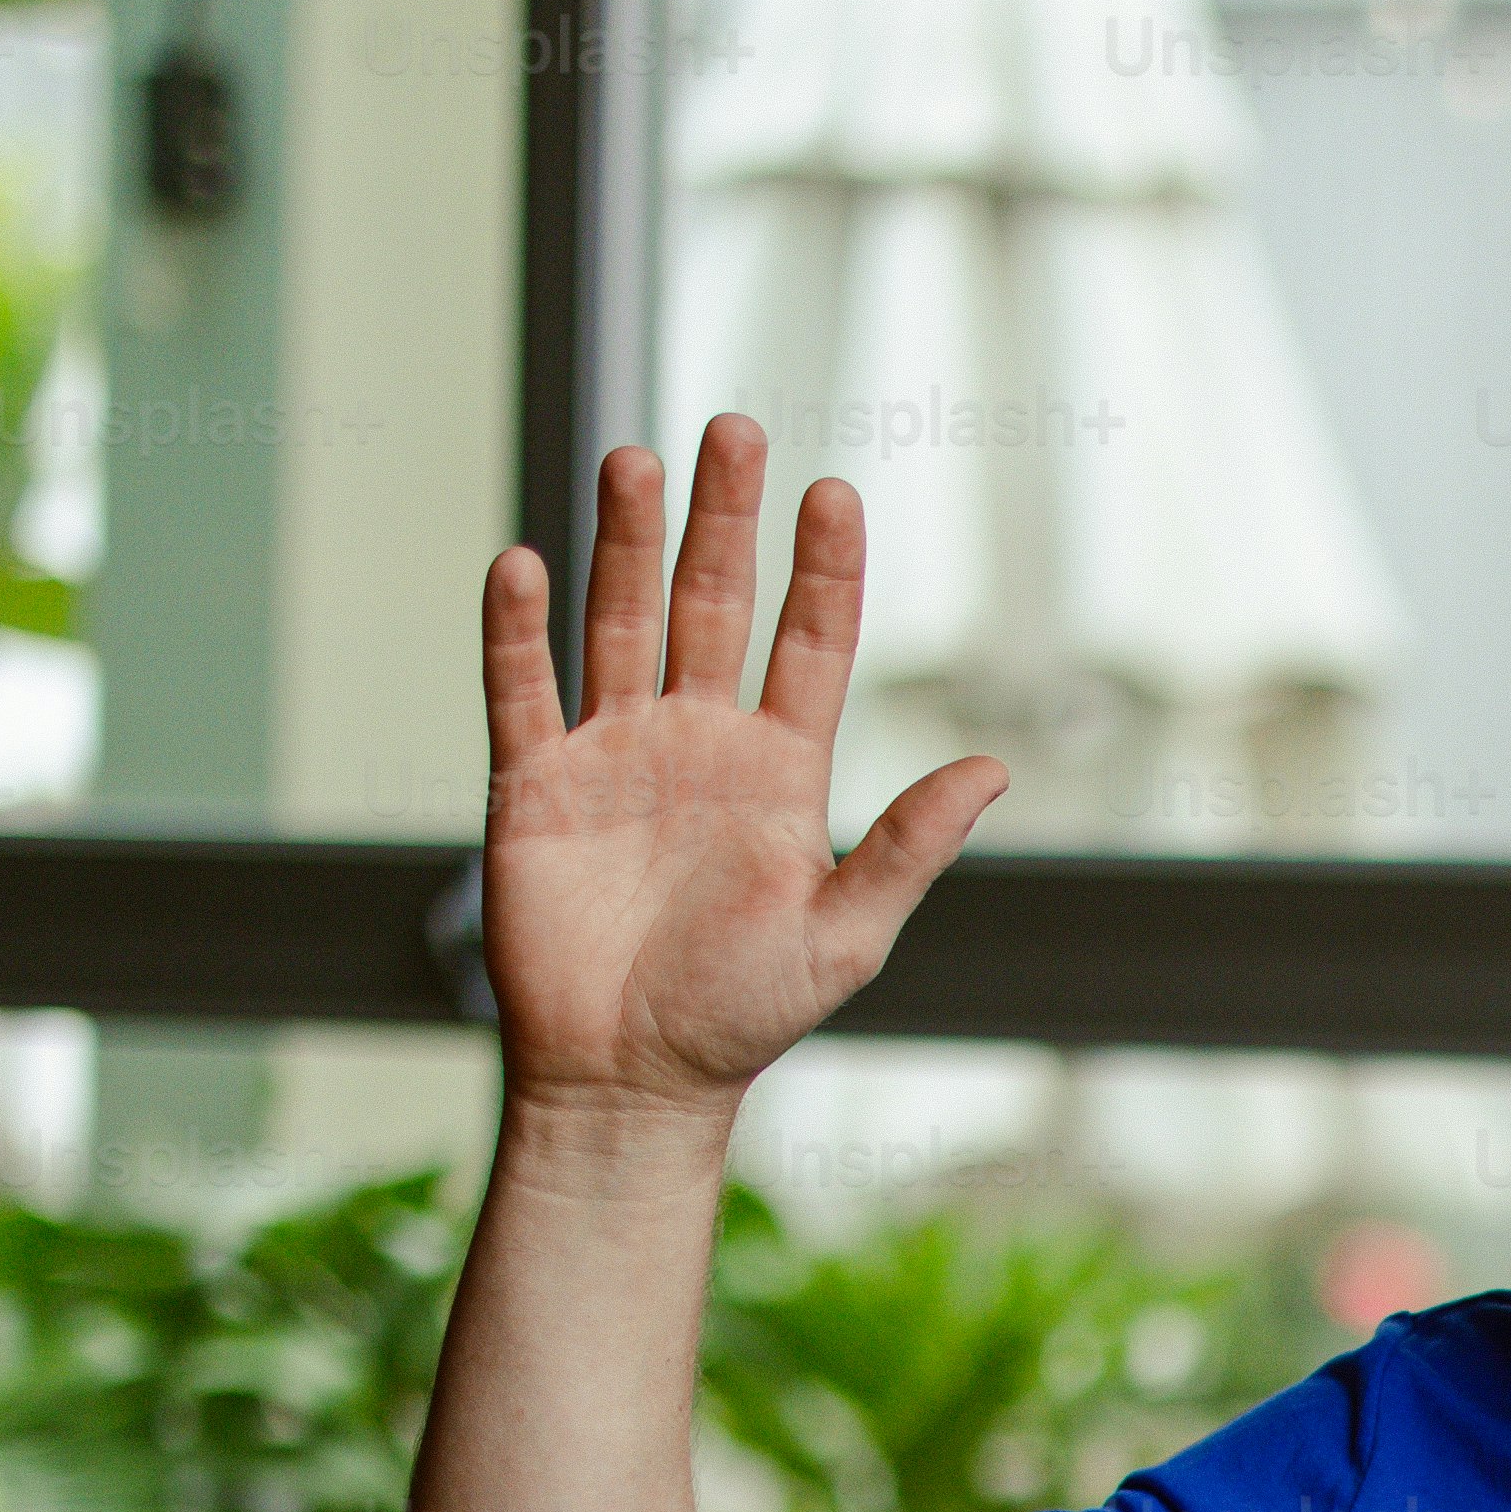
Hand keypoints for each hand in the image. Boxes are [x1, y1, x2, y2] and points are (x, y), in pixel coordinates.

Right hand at [477, 418, 1006, 1124]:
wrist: (629, 1081)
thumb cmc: (744, 1017)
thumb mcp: (845, 937)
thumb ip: (907, 847)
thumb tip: (994, 769)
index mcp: (781, 769)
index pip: (810, 642)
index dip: (823, 569)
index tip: (835, 493)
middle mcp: (699, 740)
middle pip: (714, 602)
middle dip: (724, 519)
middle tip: (733, 430)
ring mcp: (613, 751)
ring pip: (620, 619)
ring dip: (626, 542)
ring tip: (634, 461)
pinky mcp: (532, 781)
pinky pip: (522, 686)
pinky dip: (516, 627)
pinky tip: (524, 562)